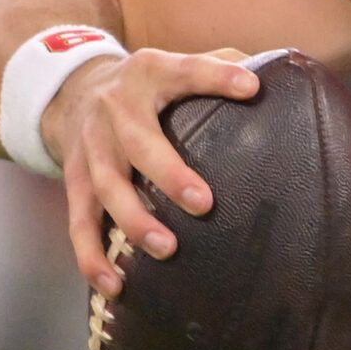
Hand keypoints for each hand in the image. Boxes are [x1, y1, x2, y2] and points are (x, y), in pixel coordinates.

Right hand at [49, 46, 259, 293]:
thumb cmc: (146, 86)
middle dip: (169, 174)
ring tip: (166, 248)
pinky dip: (92, 256)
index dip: (216, 76)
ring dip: (134, 220)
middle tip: (203, 204)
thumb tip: (280, 76)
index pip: (185, 70)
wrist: (70, 91)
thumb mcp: (175, 64)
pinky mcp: (73, 181)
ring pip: (105, 187)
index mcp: (150, 73)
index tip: (251, 88)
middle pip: (139, 143)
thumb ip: (222, 64)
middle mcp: (115, 109)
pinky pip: (79, 222)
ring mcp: (91, 148)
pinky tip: (114, 285)